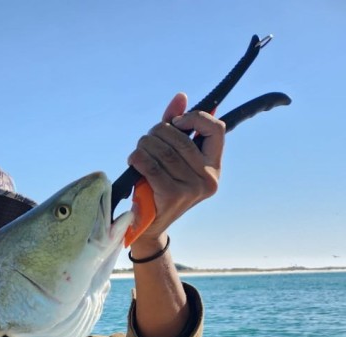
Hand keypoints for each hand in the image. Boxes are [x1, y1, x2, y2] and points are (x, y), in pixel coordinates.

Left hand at [126, 92, 224, 251]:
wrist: (148, 226)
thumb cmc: (160, 186)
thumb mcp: (172, 157)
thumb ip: (177, 127)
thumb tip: (181, 97)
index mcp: (214, 166)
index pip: (216, 129)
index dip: (194, 118)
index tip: (176, 123)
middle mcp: (208, 178)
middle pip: (182, 139)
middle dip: (158, 132)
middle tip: (146, 139)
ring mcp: (192, 188)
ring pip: (165, 151)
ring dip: (145, 145)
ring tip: (139, 149)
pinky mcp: (172, 196)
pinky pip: (152, 166)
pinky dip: (139, 159)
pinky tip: (134, 160)